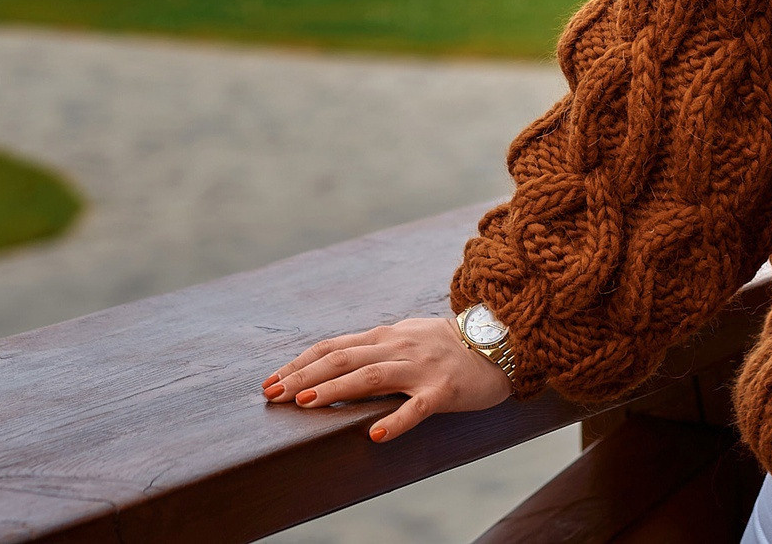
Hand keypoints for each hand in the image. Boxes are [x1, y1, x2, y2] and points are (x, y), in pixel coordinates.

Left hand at [263, 316, 512, 442]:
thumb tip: (332, 361)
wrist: (501, 341)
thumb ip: (374, 348)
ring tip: (306, 404)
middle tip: (273, 396)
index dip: (299, 363)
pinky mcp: (443, 390)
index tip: (270, 382)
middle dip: (303, 377)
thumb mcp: (406, 337)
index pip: (332, 346)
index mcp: (385, 336)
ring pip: (371, 377)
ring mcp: (420, 368)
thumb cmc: (449, 345)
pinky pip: (416, 407)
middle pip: (342, 358)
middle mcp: (398, 347)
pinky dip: (394, 422)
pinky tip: (373, 436)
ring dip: (335, 389)